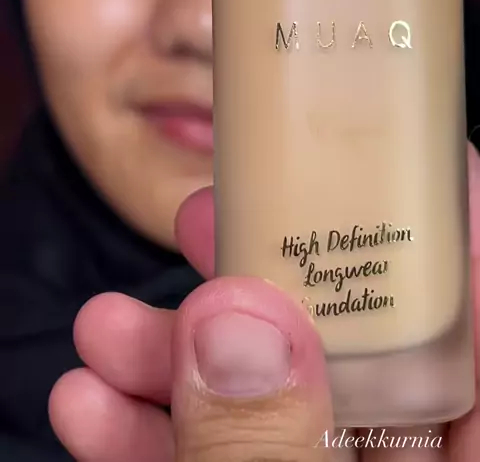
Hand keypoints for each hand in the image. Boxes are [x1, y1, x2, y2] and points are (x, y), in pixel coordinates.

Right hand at [49, 146, 479, 459]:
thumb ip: (270, 453)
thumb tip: (236, 318)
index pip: (474, 328)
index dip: (447, 231)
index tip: (387, 152)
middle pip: (354, 349)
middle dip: (263, 280)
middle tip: (199, 220)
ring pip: (270, 405)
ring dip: (178, 364)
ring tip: (102, 330)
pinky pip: (222, 460)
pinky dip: (156, 436)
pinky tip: (92, 409)